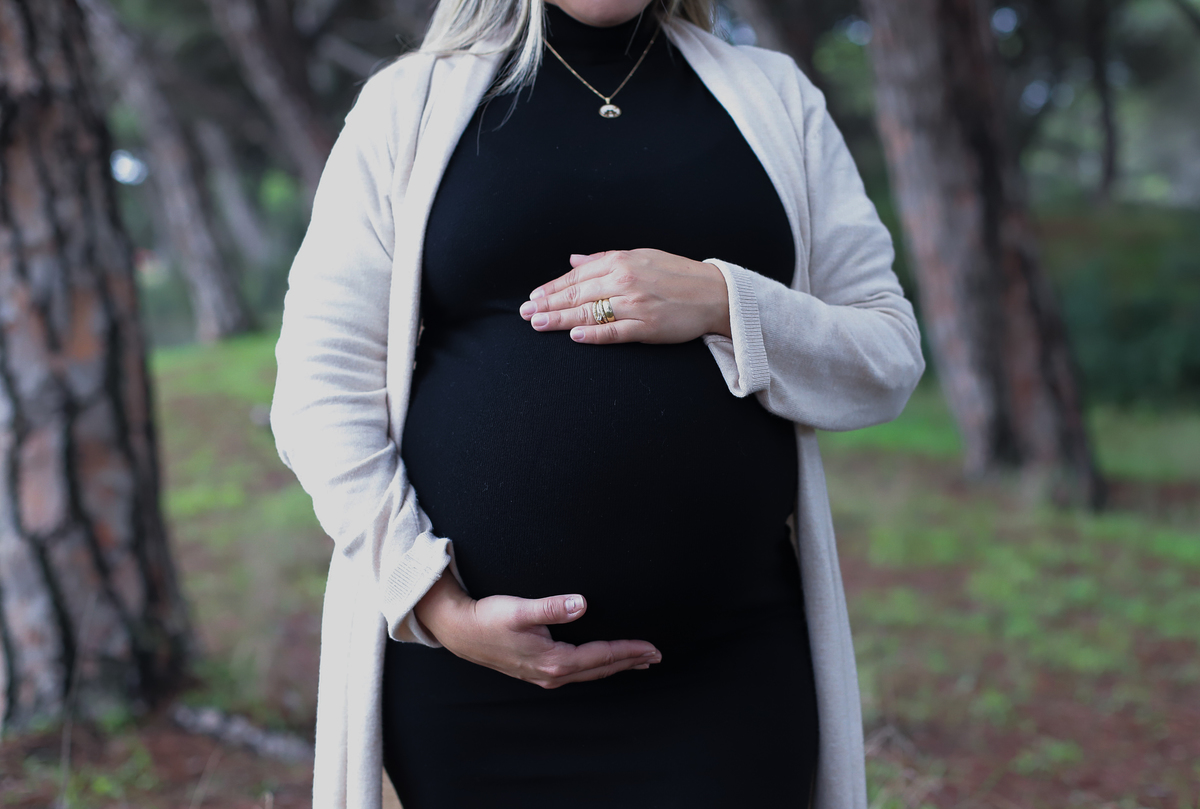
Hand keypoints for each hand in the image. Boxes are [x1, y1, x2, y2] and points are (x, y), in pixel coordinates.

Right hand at [413, 575, 661, 688]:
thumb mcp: (519, 609)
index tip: (652, 647)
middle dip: (629, 661)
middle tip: (656, 656)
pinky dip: (596, 668)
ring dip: (614, 666)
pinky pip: (577, 673)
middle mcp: (552, 673)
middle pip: (600, 669)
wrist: (459, 631)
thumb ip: (551, 607)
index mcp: (554, 660)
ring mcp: (544, 675)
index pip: (601, 656)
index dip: (628, 651)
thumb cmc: (488, 618)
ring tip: (637, 661)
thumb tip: (581, 603)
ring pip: (589, 673)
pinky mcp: (536, 670)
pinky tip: (599, 664)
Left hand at [518, 249, 731, 343]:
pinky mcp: (647, 327)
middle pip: (577, 294)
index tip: (533, 297)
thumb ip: (605, 259)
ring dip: (560, 319)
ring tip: (538, 324)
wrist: (715, 293)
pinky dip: (593, 334)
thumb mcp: (641, 256)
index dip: (551, 288)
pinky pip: (614, 332)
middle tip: (525, 313)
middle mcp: (625, 280)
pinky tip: (574, 335)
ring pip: (589, 312)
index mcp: (621, 262)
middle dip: (547, 304)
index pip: (577, 276)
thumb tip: (573, 260)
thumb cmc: (678, 275)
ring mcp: (635, 305)